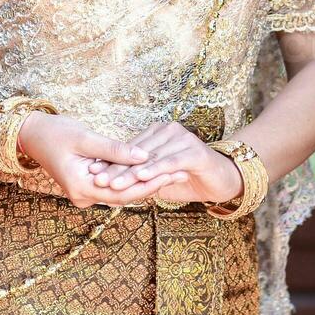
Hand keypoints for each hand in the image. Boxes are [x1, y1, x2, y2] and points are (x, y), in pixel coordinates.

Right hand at [16, 113, 178, 208]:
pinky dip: (131, 177)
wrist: (31, 134)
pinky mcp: (87, 185)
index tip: (174, 170)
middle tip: (182, 170)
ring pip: (120, 190)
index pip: (124, 192)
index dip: (151, 182)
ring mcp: (85, 192)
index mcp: (81, 187)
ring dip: (144, 180)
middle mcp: (83, 196)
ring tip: (173, 169)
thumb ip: (114, 150)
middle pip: (125, 194)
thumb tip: (144, 156)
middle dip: (153, 183)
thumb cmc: (55, 132)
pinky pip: (113, 185)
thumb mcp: (86, 138)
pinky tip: (151, 168)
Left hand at [87, 121, 242, 205]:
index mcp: (158, 133)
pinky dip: (155, 169)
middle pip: (137, 153)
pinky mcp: (195, 152)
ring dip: (131, 172)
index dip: (111, 162)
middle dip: (116, 168)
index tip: (92, 172)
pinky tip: (142, 177)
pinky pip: (171, 162)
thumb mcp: (159, 179)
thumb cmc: (188, 178)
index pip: (130, 150)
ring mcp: (183, 139)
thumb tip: (111, 183)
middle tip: (97, 178)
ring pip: (151, 158)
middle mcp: (169, 131)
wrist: (222, 180)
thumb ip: (140, 177)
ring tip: (113, 183)